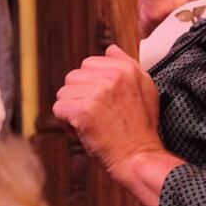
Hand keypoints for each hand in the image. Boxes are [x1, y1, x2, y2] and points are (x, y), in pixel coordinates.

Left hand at [53, 45, 167, 175]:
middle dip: (79, 97)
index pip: (88, 64)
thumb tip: (110, 48)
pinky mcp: (83, 111)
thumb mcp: (146, 90)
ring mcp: (97, 93)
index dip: (91, 85)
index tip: (104, 103)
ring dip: (72, 110)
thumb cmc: (141, 128)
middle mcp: (112, 76)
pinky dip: (66, 124)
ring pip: (63, 93)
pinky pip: (59, 109)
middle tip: (97, 116)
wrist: (139, 157)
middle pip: (73, 77)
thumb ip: (128, 65)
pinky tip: (84, 131)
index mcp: (126, 68)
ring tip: (91, 124)